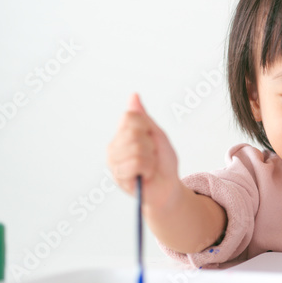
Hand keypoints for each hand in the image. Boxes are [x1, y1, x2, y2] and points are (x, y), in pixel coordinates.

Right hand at [106, 93, 183, 214]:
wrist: (167, 187)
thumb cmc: (163, 162)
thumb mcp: (157, 135)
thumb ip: (143, 117)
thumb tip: (134, 95)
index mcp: (122, 133)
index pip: (130, 116)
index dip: (147, 127)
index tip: (151, 139)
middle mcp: (114, 146)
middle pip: (133, 132)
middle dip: (150, 144)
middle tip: (151, 156)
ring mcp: (114, 162)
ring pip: (135, 148)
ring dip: (150, 158)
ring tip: (149, 166)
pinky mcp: (118, 177)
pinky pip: (136, 163)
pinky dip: (147, 169)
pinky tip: (145, 175)